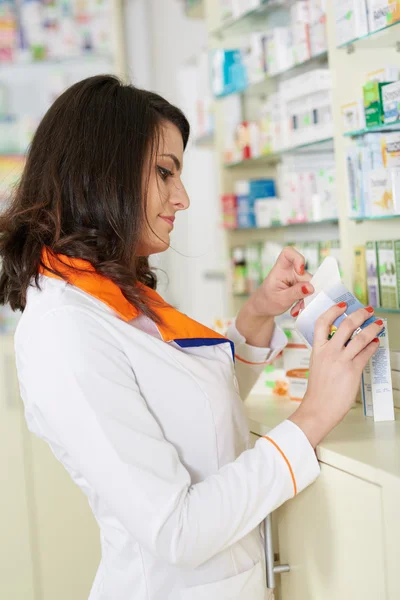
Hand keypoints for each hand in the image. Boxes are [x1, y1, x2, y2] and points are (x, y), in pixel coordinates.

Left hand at [245, 246, 313, 319]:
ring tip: (295, 310)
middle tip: (301, 305)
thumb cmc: (267, 301)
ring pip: (309, 284)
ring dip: (305, 299)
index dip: (297, 258)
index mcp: (280, 269)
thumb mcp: (281, 299)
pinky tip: (297, 308)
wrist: (263, 307)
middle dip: (306, 291)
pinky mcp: (300, 285)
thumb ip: (296, 293)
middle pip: (305, 274)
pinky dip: (304, 301)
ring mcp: (295, 278)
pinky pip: (308, 290)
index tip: (300, 271)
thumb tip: (311, 287)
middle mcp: (289, 271)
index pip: (288, 253)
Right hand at [289, 304, 383, 447]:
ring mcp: (341, 360)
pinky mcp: (353, 370)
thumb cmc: (318, 390)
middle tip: (367, 310)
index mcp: (317, 349)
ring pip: (361, 337)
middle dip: (360, 314)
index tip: (342, 305)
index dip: (333, 310)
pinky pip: (367, 353)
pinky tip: (376, 343)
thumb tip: (343, 343)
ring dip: (372, 328)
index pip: (323, 322)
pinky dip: (374, 346)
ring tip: (378, 324)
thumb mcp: (317, 365)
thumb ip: (327, 352)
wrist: (318, 408)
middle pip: (346, 325)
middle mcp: (329, 351)